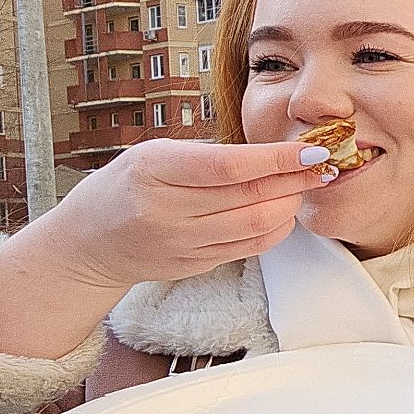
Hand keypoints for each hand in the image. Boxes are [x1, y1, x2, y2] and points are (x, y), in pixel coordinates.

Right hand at [30, 138, 330, 292]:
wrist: (89, 243)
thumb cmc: (126, 186)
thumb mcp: (154, 155)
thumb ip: (207, 156)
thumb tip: (272, 152)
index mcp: (154, 171)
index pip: (229, 167)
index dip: (278, 159)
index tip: (313, 148)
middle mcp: (167, 211)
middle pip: (251, 199)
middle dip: (297, 180)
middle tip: (324, 164)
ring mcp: (182, 244)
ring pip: (258, 227)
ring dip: (291, 205)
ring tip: (305, 184)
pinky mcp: (196, 265)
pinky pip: (251, 247)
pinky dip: (277, 228)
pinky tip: (285, 211)